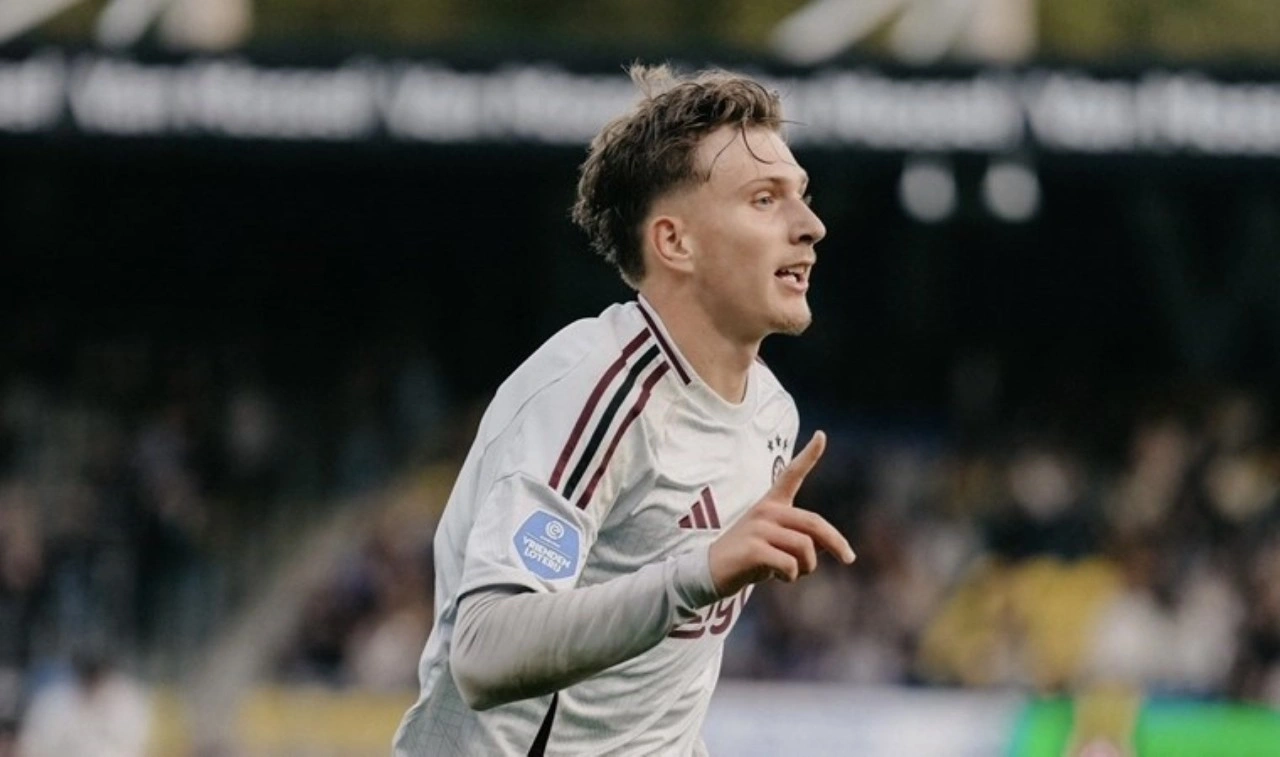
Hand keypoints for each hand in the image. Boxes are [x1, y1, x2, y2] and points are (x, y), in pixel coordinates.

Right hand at [707, 431, 855, 596]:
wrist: (709, 571)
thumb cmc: (748, 557)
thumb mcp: (777, 545)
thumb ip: (802, 540)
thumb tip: (828, 545)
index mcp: (771, 504)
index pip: (791, 475)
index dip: (808, 456)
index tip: (822, 435)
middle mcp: (766, 510)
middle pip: (814, 523)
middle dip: (837, 542)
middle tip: (849, 558)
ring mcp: (759, 528)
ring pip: (805, 547)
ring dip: (807, 567)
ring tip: (791, 574)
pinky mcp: (754, 548)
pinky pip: (790, 565)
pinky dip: (791, 576)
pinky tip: (777, 577)